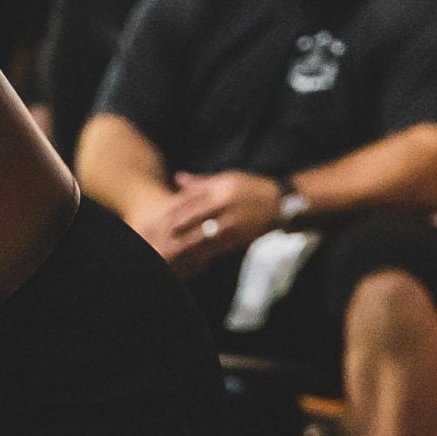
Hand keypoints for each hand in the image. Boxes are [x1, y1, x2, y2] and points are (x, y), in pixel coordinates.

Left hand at [155, 169, 283, 273]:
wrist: (281, 204)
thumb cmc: (251, 188)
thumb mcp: (227, 178)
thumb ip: (200, 182)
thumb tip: (177, 177)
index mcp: (218, 190)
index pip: (187, 202)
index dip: (169, 213)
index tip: (155, 221)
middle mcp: (223, 207)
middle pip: (189, 220)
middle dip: (171, 231)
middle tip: (156, 238)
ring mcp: (230, 224)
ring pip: (200, 237)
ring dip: (182, 245)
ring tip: (167, 251)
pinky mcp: (237, 238)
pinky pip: (214, 248)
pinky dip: (199, 253)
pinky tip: (188, 257)